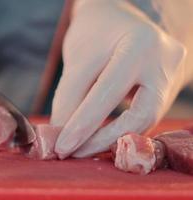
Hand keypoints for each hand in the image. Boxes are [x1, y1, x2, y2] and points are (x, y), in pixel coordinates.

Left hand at [51, 0, 189, 158]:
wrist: (121, 19)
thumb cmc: (96, 32)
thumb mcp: (78, 57)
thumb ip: (69, 97)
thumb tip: (60, 136)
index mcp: (139, 43)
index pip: (108, 92)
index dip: (82, 124)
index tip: (61, 146)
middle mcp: (164, 61)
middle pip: (138, 115)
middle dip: (102, 140)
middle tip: (73, 153)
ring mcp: (172, 77)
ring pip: (143, 121)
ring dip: (110, 139)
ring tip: (82, 147)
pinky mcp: (168, 90)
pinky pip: (143, 116)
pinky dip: (120, 130)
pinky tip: (99, 138)